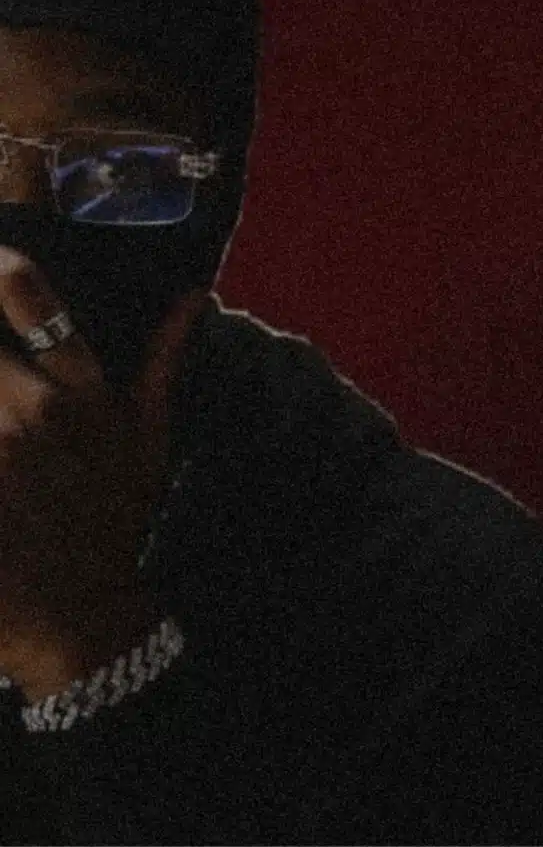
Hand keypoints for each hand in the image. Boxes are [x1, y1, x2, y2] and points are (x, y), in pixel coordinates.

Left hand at [0, 246, 207, 689]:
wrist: (82, 611)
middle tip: (1, 379)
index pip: (29, 294)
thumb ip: (164, 362)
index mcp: (72, 395)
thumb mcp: (150, 439)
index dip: (8, 271)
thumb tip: (193, 297)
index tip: (3, 262)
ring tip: (1, 426)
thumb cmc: (115, 516)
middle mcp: (25, 413)